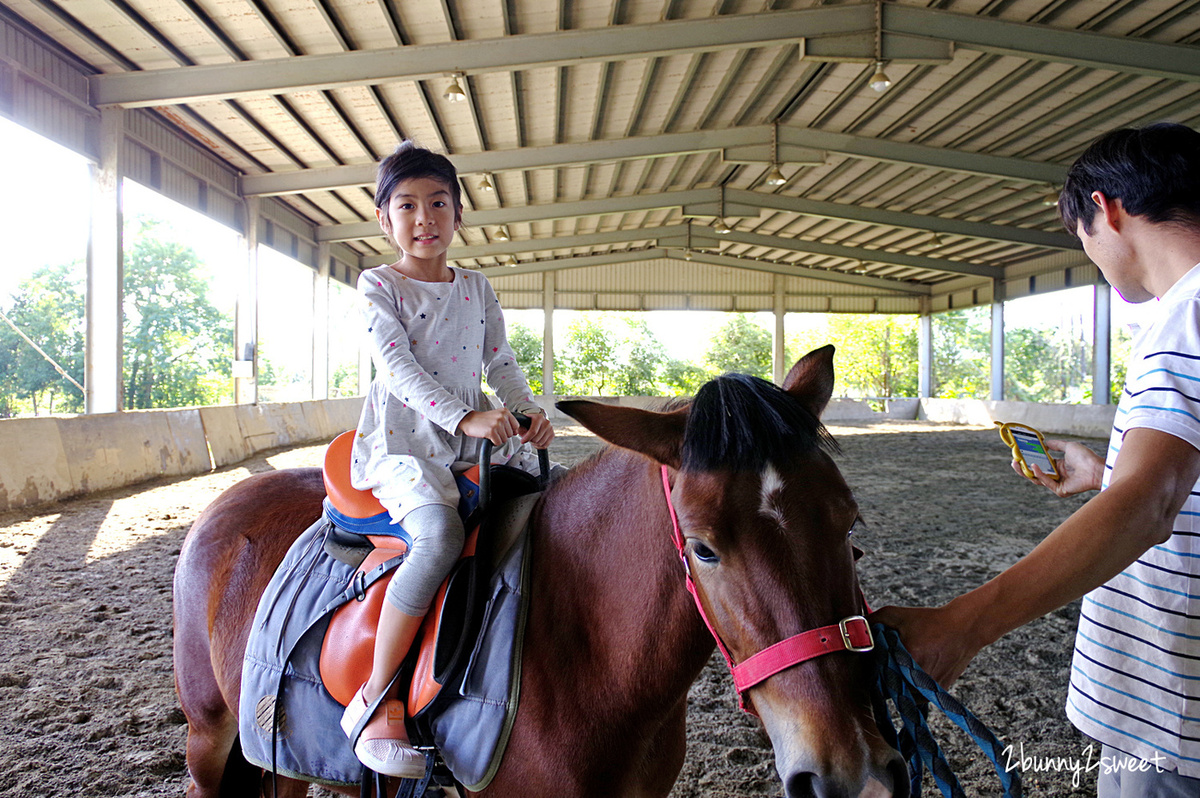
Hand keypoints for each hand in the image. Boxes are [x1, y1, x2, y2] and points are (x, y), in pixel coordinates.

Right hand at [457, 408, 520, 445]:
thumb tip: (516, 432)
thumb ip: (508, 422)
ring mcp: (497, 424)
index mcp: (505, 412)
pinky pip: (498, 442)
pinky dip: (493, 442)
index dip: (509, 430)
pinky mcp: (491, 432)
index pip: (516, 426)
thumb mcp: (498, 416)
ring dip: (497, 438)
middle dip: (502, 434)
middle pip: (510, 434)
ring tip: (490, 432)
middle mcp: (502, 417)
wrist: (469, 420)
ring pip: (504, 439)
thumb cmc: (483, 419)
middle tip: (493, 429)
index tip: (501, 428)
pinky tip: (488, 436)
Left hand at [519, 412, 554, 449]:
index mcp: (539, 418)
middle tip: (527, 439)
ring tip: (531, 440)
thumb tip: (516, 432)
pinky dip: (539, 446)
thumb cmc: (529, 422)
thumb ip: (519, 427)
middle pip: (536, 439)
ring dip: (534, 443)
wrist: (538, 420)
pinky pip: (545, 445)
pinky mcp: (552, 434)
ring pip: (540, 443)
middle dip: (530, 441)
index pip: (533, 431)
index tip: (522, 441)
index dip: (526, 438)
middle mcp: (546, 423)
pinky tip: (536, 442)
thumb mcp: (523, 422)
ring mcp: (550, 429)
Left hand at [870, 601, 985, 688]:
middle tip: (881, 661)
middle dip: (879, 676)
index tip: (866, 660)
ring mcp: (927, 690)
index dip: (866, 668)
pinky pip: (911, 696)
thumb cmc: (927, 620)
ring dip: (893, 682)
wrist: (963, 629)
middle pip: (884, 687)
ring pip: (898, 694)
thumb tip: (850, 635)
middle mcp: (917, 678)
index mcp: (906, 657)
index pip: (873, 674)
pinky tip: (909, 669)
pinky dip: (906, 686)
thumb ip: (869, 623)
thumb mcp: (894, 614)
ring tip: (898, 663)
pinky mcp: (934, 694)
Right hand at [1012, 438, 1103, 496]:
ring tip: (1016, 463)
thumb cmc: (1086, 457)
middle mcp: (1057, 476)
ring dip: (1026, 471)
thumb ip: (1056, 445)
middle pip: (1035, 473)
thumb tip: (1045, 442)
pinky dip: (1038, 474)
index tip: (1020, 453)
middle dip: (1023, 467)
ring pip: (1037, 479)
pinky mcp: (1060, 490)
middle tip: (1013, 460)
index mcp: (1059, 466)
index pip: (1040, 464)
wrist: (1096, 468)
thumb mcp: (1069, 446)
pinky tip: (1034, 465)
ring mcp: (1058, 484)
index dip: (1029, 459)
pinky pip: (1045, 482)